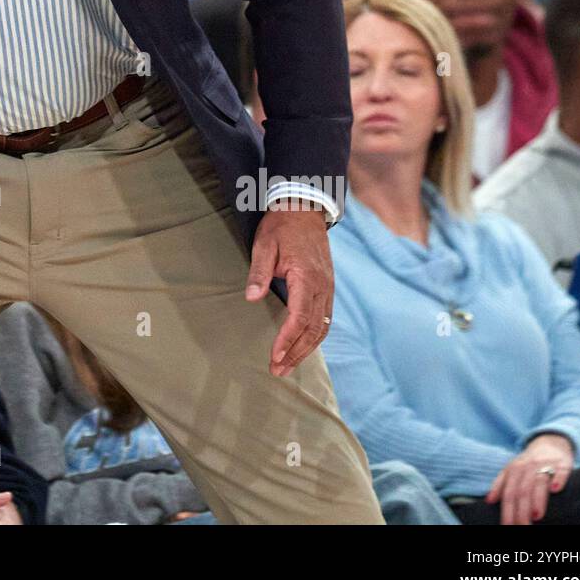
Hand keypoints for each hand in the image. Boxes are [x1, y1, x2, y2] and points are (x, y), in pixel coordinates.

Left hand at [245, 205, 331, 376]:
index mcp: (307, 277)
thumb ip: (259, 271)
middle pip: (313, 329)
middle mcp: (323, 287)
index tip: (274, 356)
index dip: (287, 340)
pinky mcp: (327, 287)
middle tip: (278, 370)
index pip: (299, 318)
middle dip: (296, 353)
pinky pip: (324, 318)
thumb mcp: (265, 244)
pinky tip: (302, 346)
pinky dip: (314, 336)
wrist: (304, 208)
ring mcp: (328, 288)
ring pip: (322, 327)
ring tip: (288, 365)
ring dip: (306, 349)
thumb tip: (251, 298)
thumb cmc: (281, 226)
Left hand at [485, 434, 574, 523]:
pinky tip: (556, 490)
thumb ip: (500, 483)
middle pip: (522, 491)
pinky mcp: (562, 464)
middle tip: (522, 527)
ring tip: (536, 516)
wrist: (550, 442)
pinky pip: (560, 472)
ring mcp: (545, 464)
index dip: (507, 510)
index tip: (507, 525)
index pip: (509, 492)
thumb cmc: (529, 462)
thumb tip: (489, 500)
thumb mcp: (511, 469)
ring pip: (539, 482)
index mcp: (514, 469)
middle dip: (521, 511)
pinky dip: (558, 480)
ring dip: (537, 499)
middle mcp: (528, 467)